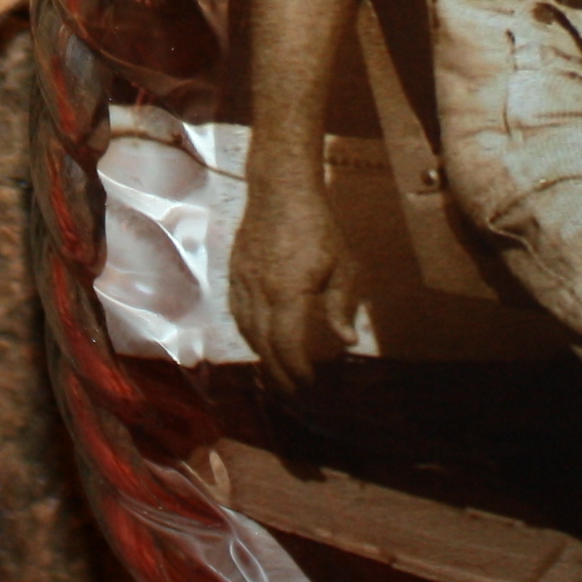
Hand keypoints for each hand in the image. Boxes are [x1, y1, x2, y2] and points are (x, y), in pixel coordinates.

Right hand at [228, 172, 360, 392]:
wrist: (281, 189)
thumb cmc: (318, 225)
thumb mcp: (342, 265)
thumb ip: (341, 307)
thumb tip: (347, 342)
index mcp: (288, 292)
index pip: (287, 344)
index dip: (296, 369)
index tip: (308, 384)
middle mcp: (260, 291)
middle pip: (264, 344)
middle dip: (277, 373)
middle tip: (291, 392)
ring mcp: (243, 281)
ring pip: (247, 330)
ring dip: (261, 356)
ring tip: (275, 374)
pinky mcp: (235, 272)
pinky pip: (237, 312)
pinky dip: (247, 333)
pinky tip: (257, 340)